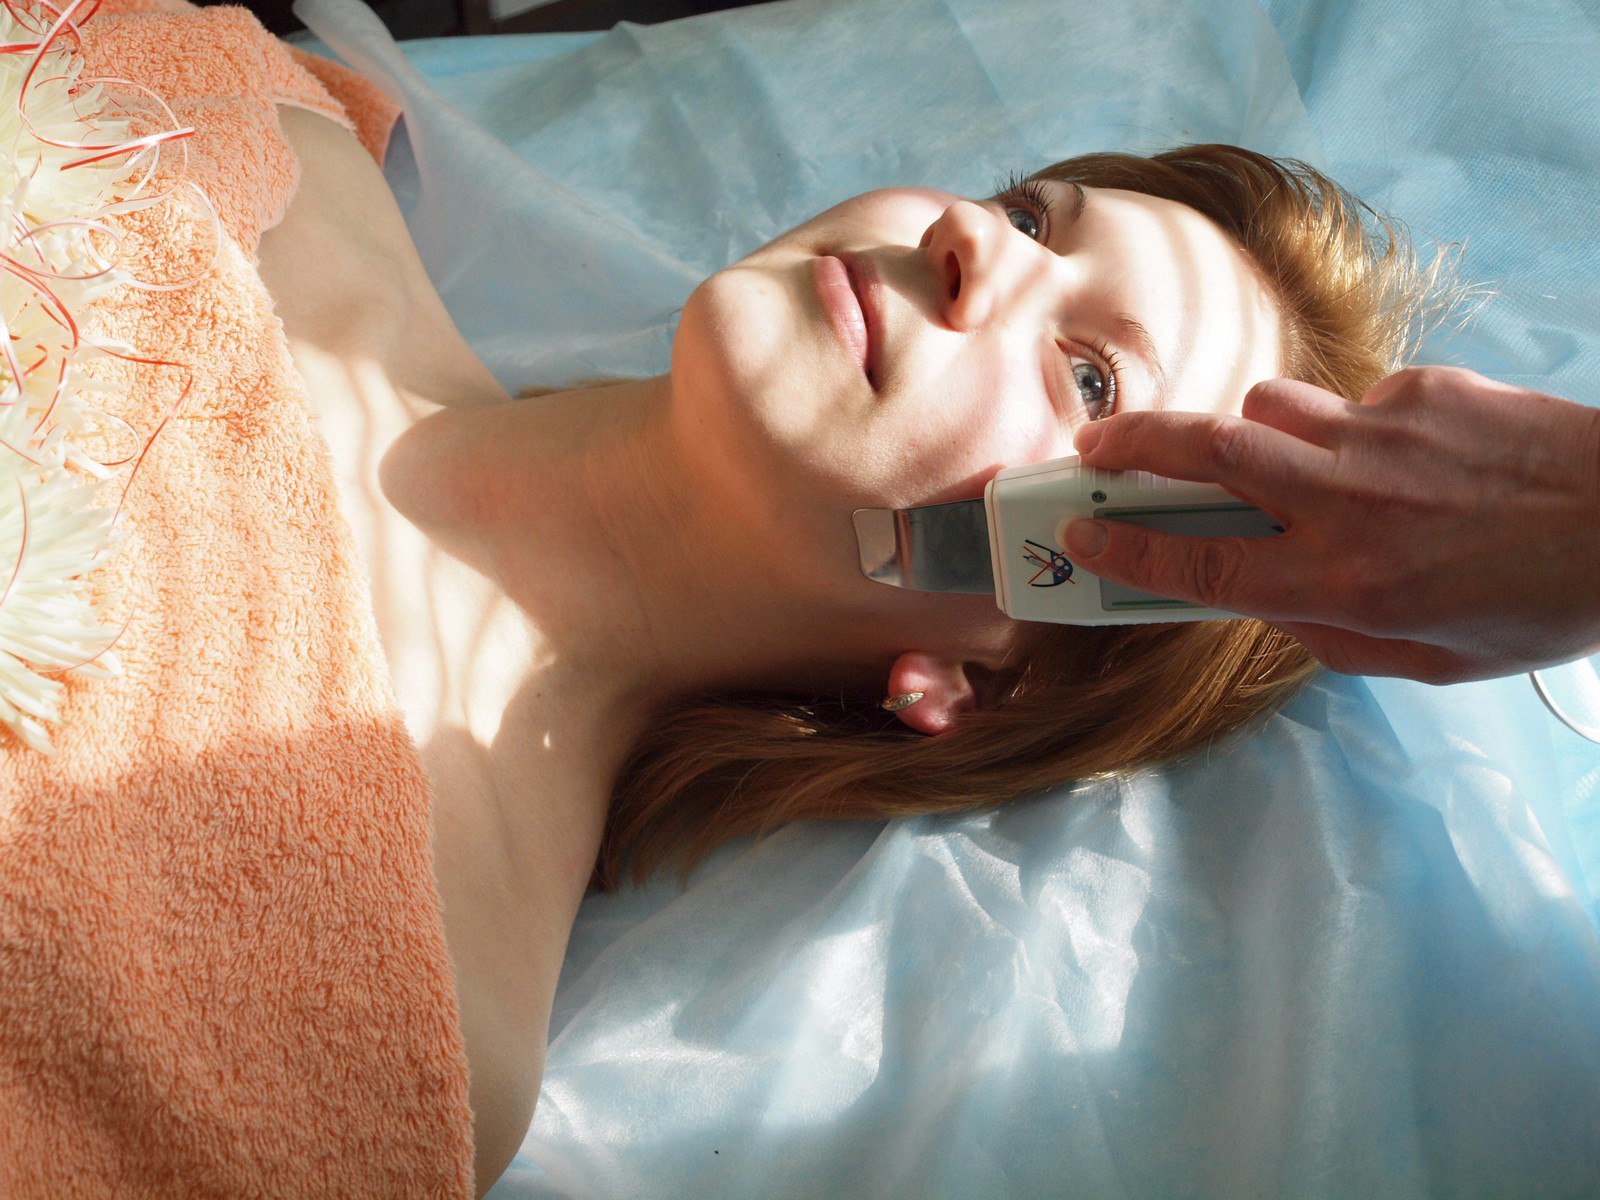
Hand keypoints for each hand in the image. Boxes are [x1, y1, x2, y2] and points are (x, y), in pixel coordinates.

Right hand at [1062, 367, 1599, 683]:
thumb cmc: (1540, 604)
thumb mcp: (1426, 659)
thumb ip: (1329, 636)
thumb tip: (1265, 601)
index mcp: (1343, 582)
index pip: (1199, 560)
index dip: (1124, 545)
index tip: (1077, 530)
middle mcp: (1346, 501)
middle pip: (1204, 451)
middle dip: (1131, 443)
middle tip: (1094, 446)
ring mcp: (1381, 433)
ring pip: (1268, 409)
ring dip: (1250, 433)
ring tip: (1277, 459)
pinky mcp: (1422, 390)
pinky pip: (1351, 403)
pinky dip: (1351, 431)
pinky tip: (1403, 459)